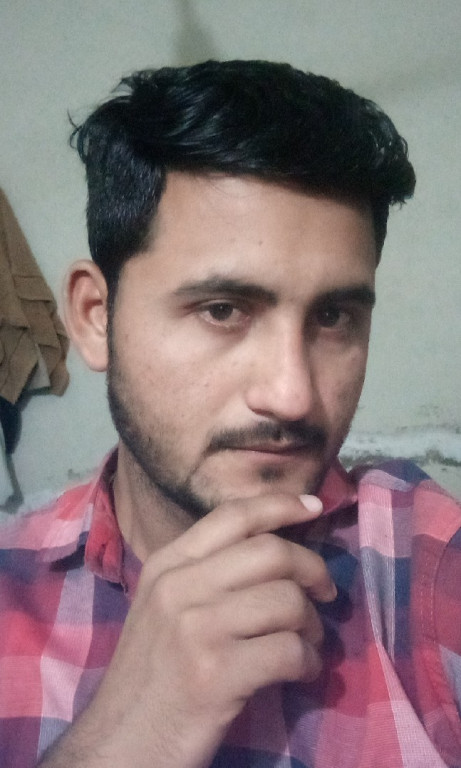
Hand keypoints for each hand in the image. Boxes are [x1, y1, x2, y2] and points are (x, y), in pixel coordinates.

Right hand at [40, 493, 334, 767]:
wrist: (120, 742)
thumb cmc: (150, 674)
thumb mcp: (164, 607)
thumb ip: (206, 573)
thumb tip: (278, 551)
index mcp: (167, 564)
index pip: (233, 516)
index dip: (282, 505)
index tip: (317, 507)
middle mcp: (178, 586)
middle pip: (271, 551)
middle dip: (313, 569)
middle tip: (325, 593)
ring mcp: (196, 628)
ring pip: (287, 600)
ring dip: (313, 625)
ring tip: (308, 644)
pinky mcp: (216, 674)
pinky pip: (290, 650)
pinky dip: (309, 662)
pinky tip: (302, 673)